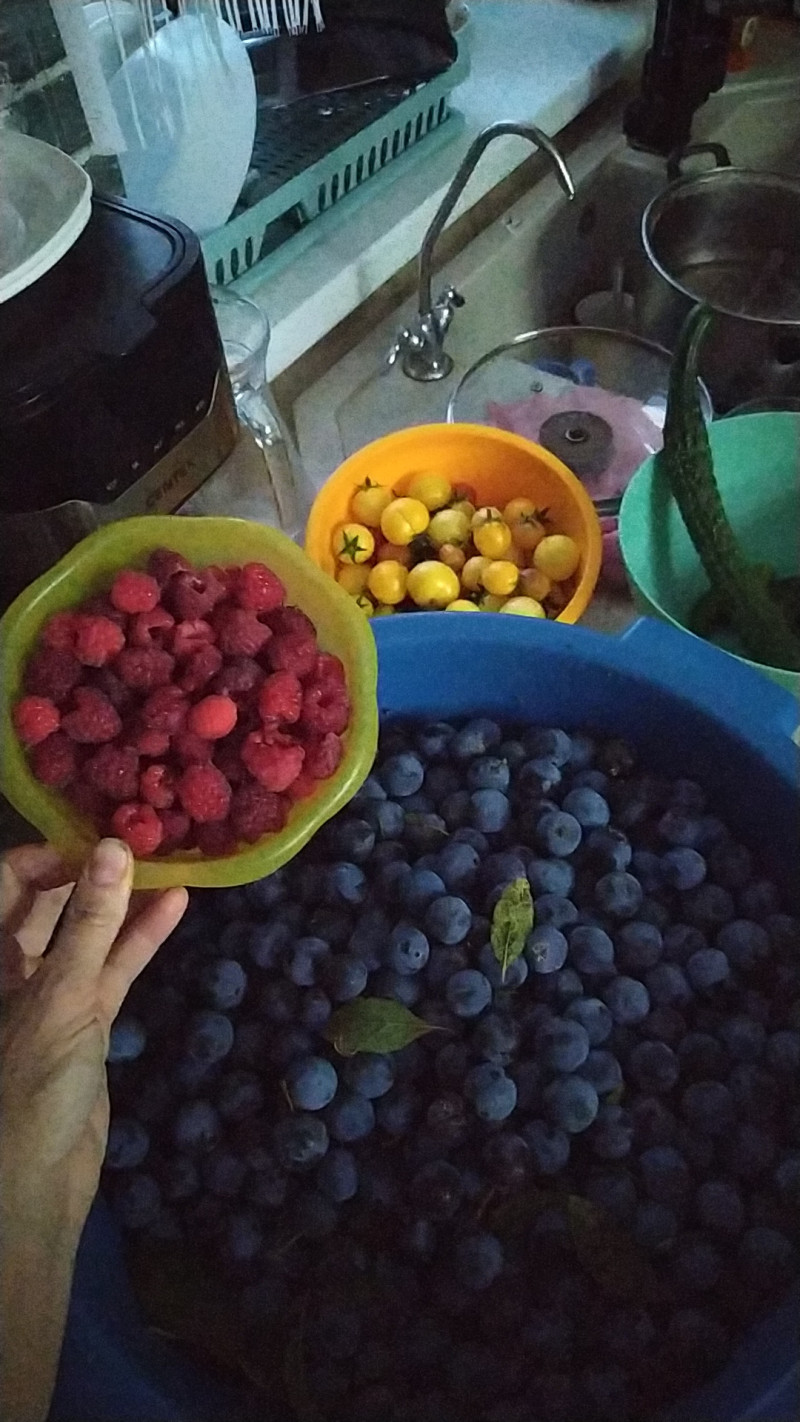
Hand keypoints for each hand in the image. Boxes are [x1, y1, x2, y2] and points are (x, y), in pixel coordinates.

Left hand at [1, 839, 186, 1226]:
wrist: (38, 1180)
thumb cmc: (29, 1083)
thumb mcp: (61, 995)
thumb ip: (91, 924)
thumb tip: (113, 847)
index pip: (8, 881)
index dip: (48, 854)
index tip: (98, 835)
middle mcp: (12, 967)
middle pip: (46, 901)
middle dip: (89, 870)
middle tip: (139, 837)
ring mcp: (50, 992)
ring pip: (87, 933)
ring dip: (122, 902)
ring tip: (166, 862)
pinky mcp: (85, 1019)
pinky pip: (113, 967)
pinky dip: (141, 939)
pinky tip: (176, 907)